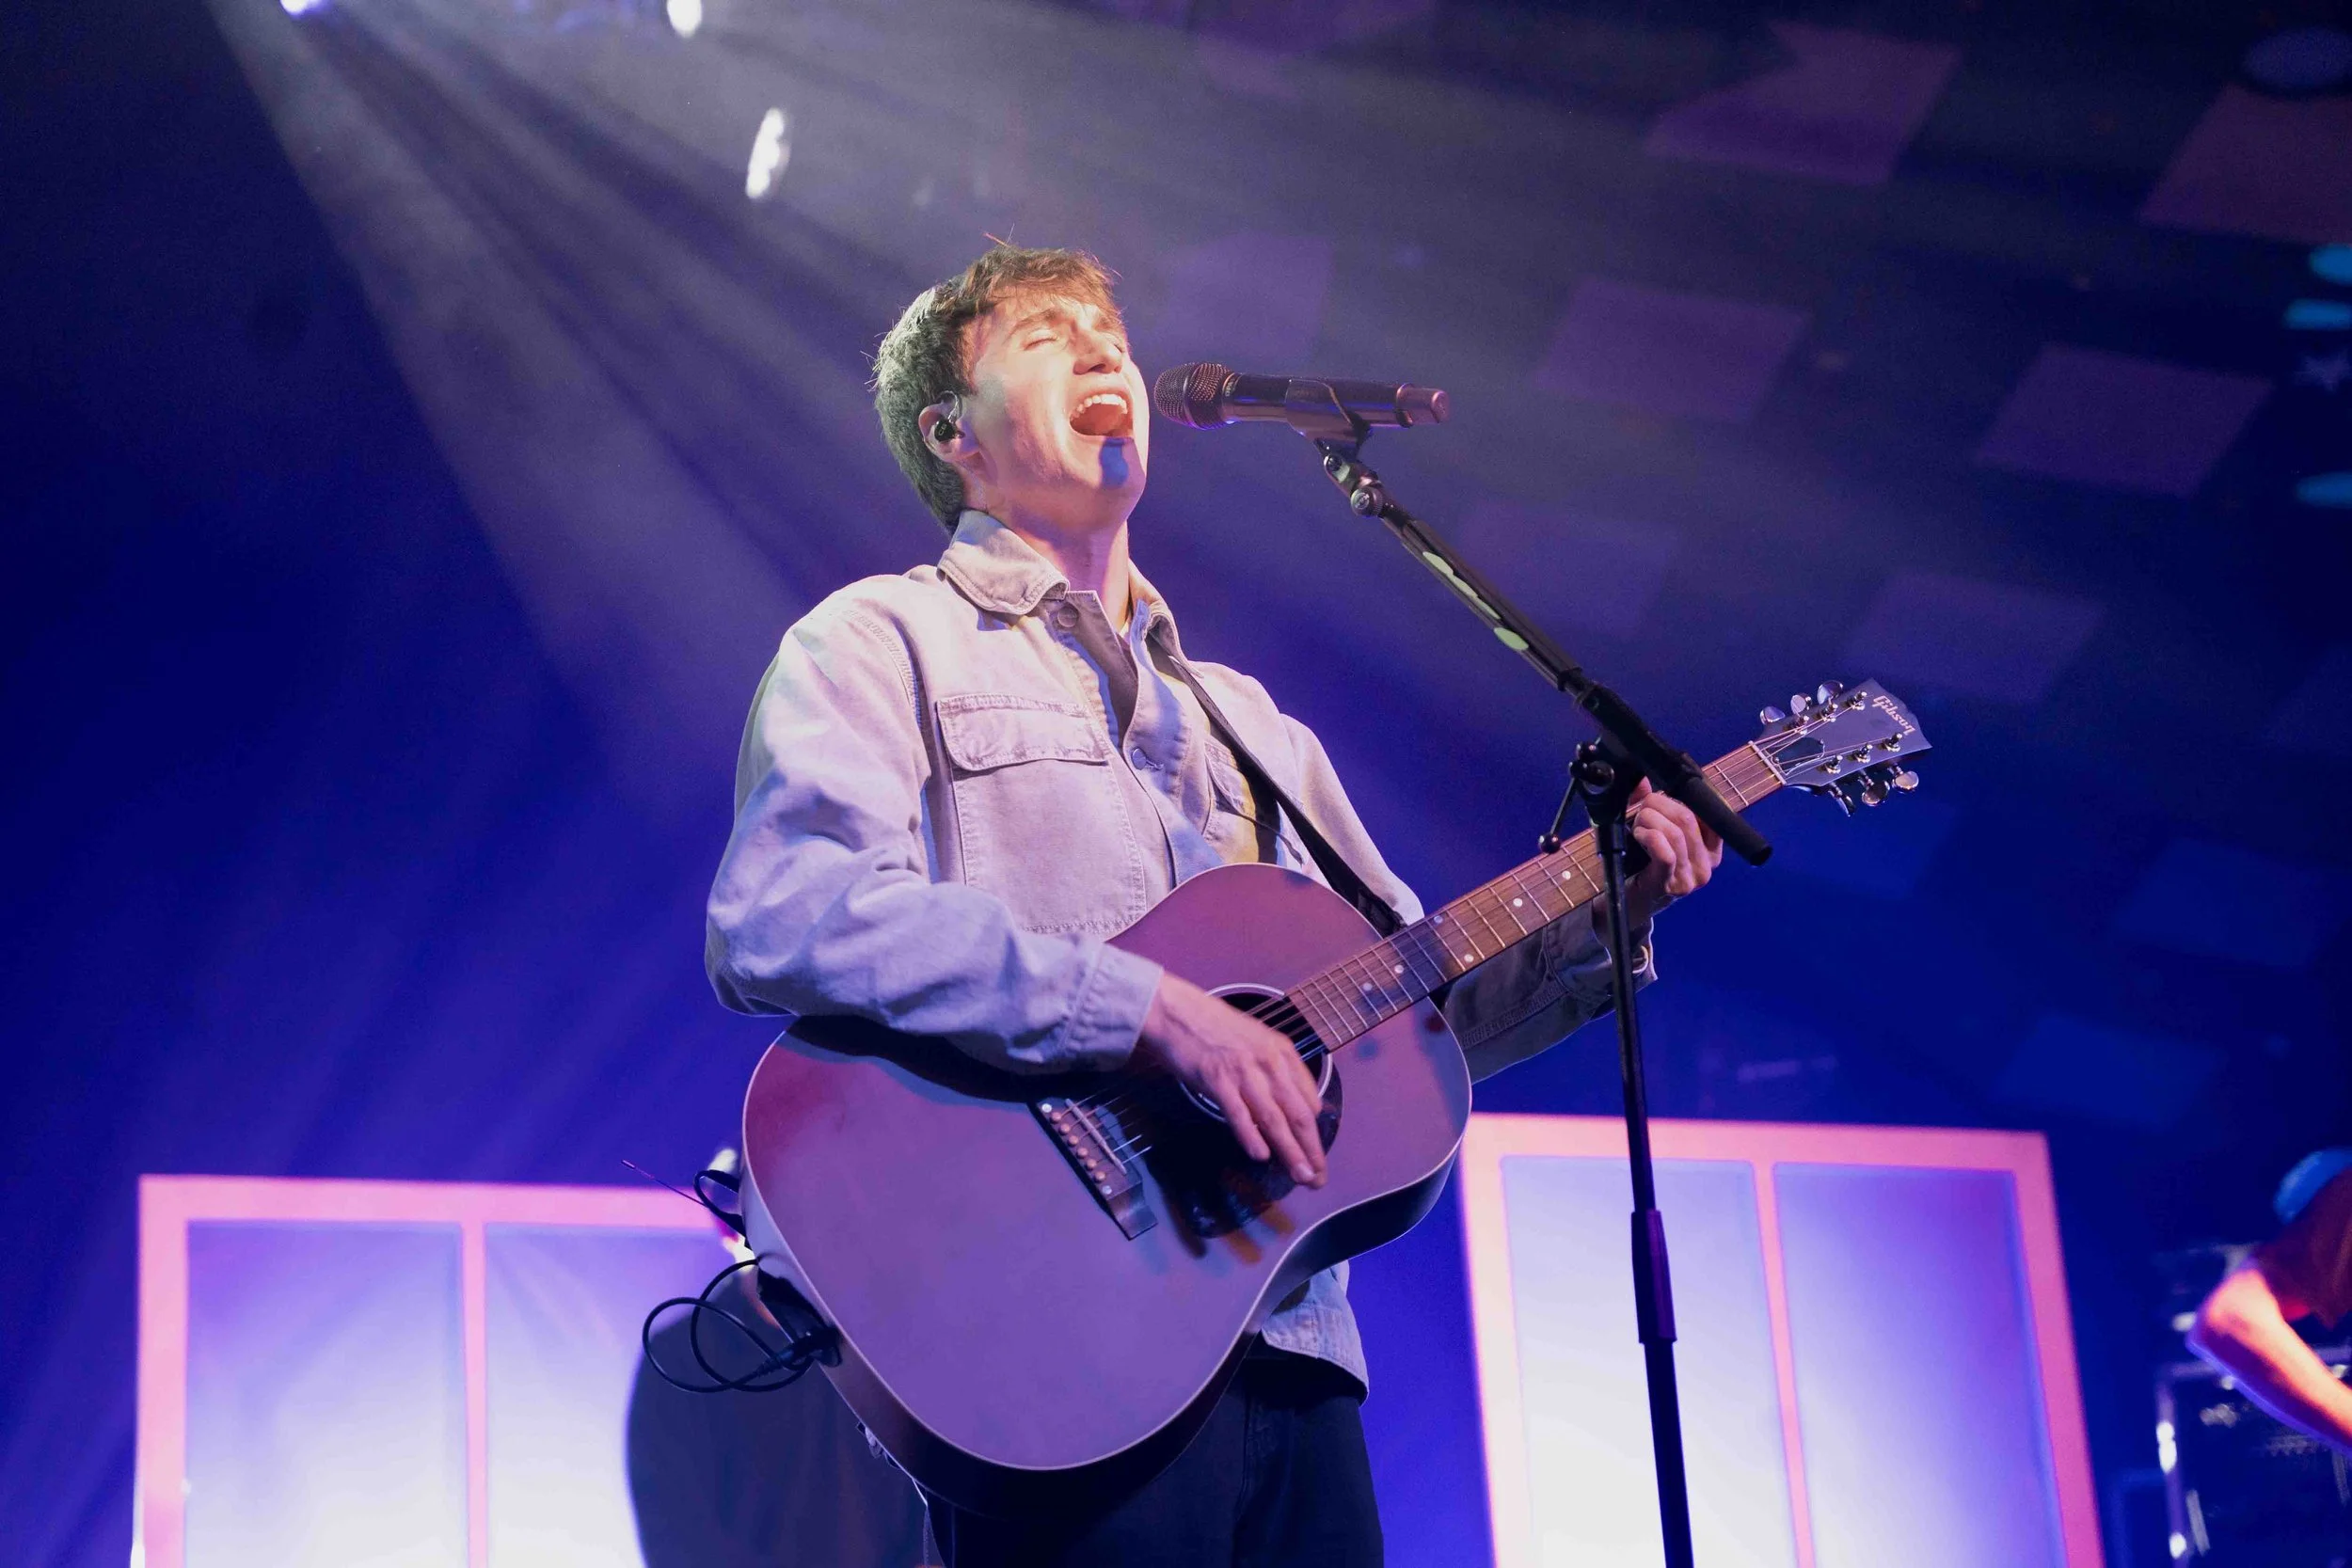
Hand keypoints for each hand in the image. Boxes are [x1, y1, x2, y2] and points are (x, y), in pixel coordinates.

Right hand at [1136, 973, 1326, 1186]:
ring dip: (1290, 1151)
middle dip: (1311, 1149)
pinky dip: (1250, 1136)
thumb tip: (1290, 1107)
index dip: (1314, 1132)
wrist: (1178, 1011)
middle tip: (1317, 1178)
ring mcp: (1243, 1071)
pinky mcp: (1217, 1079)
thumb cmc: (1216, 1028)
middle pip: (1297, 1113)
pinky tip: (1261, 1155)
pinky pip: (1239, 1113)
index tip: (1314, 1154)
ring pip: (1273, 1118)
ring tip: (1300, 1175)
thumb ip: (1275, 1071)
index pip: (1309, 1099)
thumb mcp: (1257, 1042)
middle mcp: (1269, 1062)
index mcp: (1283, 1052)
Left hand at [1617, 780, 1722, 928]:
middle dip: (1659, 804)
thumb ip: (1650, 804)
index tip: (1663, 792)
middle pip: (1688, 817)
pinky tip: (1639, 836)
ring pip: (1675, 832)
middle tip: (1641, 808)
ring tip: (1637, 825)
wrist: (1626, 905)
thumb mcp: (1653, 832)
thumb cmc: (1641, 866)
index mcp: (1711, 850)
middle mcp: (1707, 865)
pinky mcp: (1672, 885)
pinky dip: (1650, 837)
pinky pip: (1666, 854)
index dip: (1683, 795)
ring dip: (1649, 820)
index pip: (1710, 811)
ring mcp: (1691, 878)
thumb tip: (1642, 778)